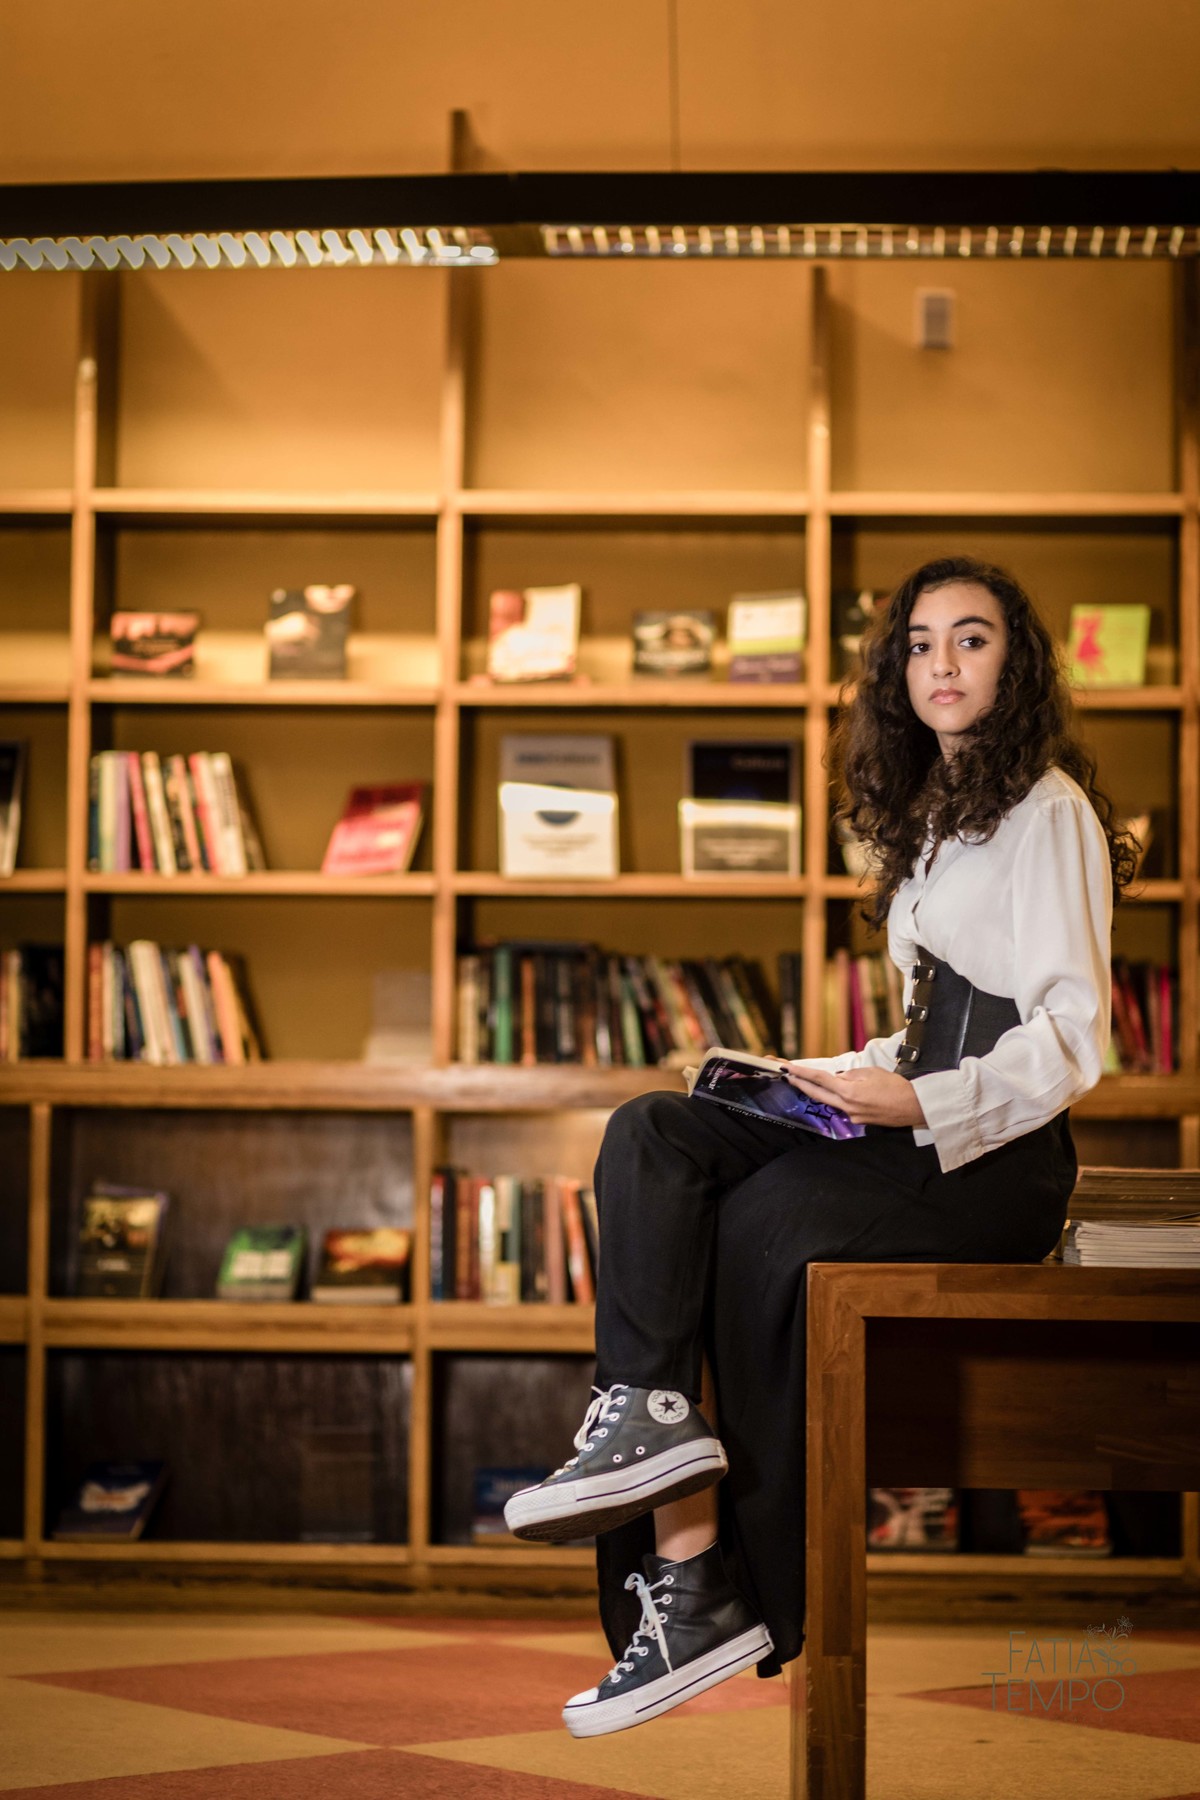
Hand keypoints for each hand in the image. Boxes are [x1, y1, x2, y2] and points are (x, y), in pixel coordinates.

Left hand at [784, 1064, 927, 1128]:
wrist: (915, 1107)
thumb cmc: (896, 1087)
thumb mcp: (871, 1073)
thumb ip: (850, 1075)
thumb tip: (838, 1079)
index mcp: (849, 1092)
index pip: (819, 1080)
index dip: (801, 1073)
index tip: (788, 1068)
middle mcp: (847, 1106)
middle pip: (817, 1094)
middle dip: (801, 1084)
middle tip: (787, 1075)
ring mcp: (853, 1116)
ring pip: (830, 1101)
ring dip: (819, 1091)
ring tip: (806, 1080)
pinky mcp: (859, 1121)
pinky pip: (844, 1107)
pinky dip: (840, 1098)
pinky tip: (842, 1091)